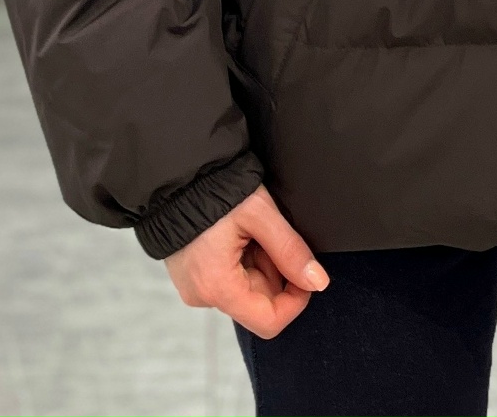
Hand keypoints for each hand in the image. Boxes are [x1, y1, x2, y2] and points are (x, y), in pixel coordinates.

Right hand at [165, 183, 328, 339]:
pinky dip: (244, 258)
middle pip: (259, 302)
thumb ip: (290, 250)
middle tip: (269, 233)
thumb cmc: (214, 189)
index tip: (305, 271)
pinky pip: (230, 279)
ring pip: (247, 288)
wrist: (177, 174)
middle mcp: (202, 295)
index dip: (296, 300)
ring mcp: (195, 287)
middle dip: (275, 270)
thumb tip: (318, 282)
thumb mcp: (259, 214)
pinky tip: (238, 232)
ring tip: (251, 228)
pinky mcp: (193, 276)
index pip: (269, 322)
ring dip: (260, 262)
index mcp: (217, 287)